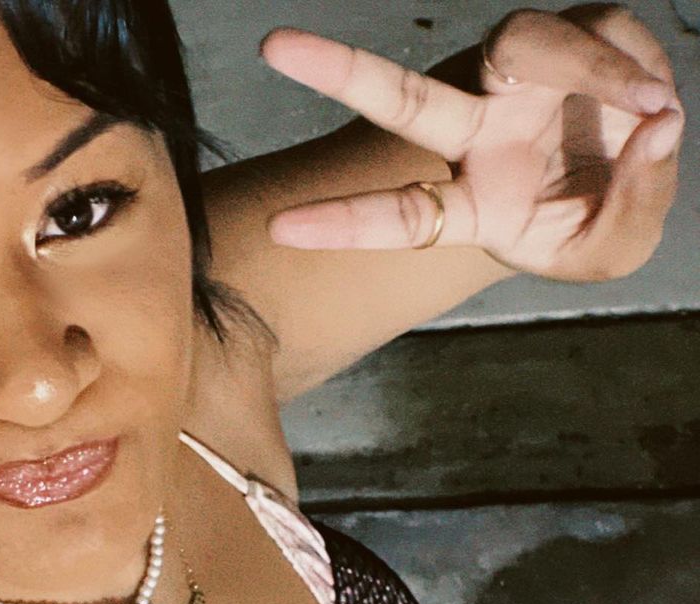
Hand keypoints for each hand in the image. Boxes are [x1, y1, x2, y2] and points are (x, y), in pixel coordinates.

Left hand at [261, 5, 684, 279]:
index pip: (400, 215)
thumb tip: (653, 129)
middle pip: (401, 98)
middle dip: (338, 71)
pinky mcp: (562, 33)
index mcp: (470, 202)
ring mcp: (512, 80)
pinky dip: (629, 66)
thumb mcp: (613, 247)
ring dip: (591, 69)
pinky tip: (655, 99)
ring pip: (520, 42)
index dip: (342, 223)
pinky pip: (591, 32)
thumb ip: (628, 207)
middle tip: (272, 47)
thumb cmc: (596, 219)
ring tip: (653, 105)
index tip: (279, 230)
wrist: (631, 167)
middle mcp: (474, 132)